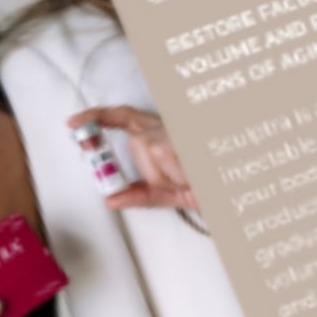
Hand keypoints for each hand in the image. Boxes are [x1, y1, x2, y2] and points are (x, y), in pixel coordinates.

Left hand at [71, 103, 196, 211]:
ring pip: (153, 149)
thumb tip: (110, 200)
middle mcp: (169, 128)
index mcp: (159, 135)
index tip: (73, 123)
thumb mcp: (173, 195)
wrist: (243, 185)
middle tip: (176, 183)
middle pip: (138, 142)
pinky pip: (169, 154)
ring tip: (190, 181)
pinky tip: (193, 176)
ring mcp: (182, 130)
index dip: (98, 116)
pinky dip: (180, 172)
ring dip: (169, 174)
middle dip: (151, 170)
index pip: (125, 117)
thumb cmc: (207, 186)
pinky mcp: (190, 135)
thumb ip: (141, 196)